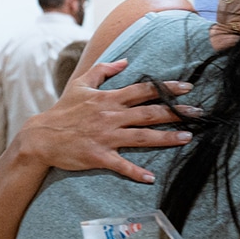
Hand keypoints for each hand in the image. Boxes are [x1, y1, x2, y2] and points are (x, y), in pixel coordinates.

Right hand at [13, 58, 199, 183]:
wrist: (41, 136)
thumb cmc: (63, 110)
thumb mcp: (81, 84)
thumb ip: (103, 70)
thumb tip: (124, 61)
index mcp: (109, 99)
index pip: (144, 90)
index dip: (167, 88)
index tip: (188, 87)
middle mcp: (111, 116)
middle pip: (149, 112)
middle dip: (176, 112)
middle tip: (199, 113)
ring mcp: (106, 137)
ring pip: (141, 137)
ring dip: (166, 138)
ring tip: (187, 138)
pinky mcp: (98, 156)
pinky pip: (120, 165)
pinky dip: (135, 172)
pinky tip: (151, 177)